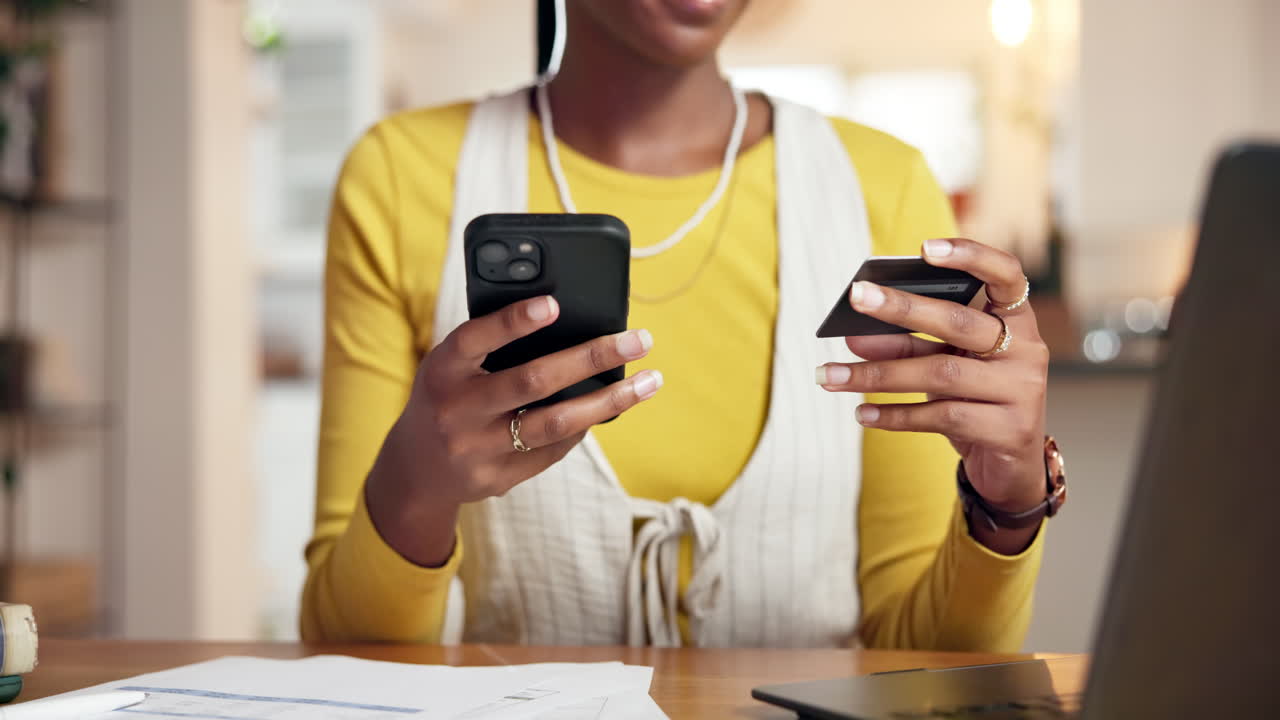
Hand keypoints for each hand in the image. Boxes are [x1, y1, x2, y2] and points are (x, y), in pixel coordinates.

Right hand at [366, 295, 661, 566]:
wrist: (415, 469)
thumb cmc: (446, 397)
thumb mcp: (451, 367)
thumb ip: (490, 346)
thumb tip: (565, 321)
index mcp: (442, 371)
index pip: (475, 339)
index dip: (513, 322)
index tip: (553, 305)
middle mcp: (457, 411)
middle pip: (533, 381)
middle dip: (591, 357)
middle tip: (638, 340)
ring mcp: (478, 450)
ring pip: (556, 422)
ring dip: (609, 400)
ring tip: (648, 382)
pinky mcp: (498, 479)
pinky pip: (553, 450)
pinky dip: (584, 426)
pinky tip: (610, 407)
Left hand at [816, 239, 1048, 551]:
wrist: (1008, 462)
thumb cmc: (972, 397)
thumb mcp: (943, 363)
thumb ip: (906, 344)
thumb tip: (853, 335)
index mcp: (1016, 318)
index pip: (1006, 273)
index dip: (971, 257)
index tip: (924, 248)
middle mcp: (1026, 349)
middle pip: (958, 322)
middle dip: (902, 308)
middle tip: (856, 296)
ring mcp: (1021, 390)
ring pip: (941, 374)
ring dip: (877, 375)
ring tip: (829, 375)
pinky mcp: (1007, 429)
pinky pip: (940, 416)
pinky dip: (894, 415)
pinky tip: (861, 414)